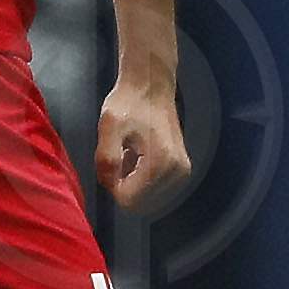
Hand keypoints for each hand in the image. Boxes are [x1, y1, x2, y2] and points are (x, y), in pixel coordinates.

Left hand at [94, 77, 190, 211]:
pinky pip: (153, 188)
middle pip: (138, 202)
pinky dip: (139, 177)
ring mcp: (182, 172)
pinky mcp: (181, 170)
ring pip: (145, 197)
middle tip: (118, 155)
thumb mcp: (109, 127)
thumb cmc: (129, 103)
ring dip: (130, 180)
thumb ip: (106, 158)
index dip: (111, 185)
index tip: (108, 163)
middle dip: (121, 183)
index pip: (128, 200)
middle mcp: (178, 172)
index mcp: (161, 163)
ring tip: (127, 152)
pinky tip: (135, 155)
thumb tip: (110, 185)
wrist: (150, 87)